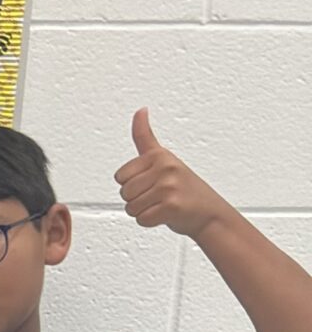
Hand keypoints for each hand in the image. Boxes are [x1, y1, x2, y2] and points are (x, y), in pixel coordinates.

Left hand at [117, 108, 230, 241]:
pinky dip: (151, 221)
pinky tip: (166, 214)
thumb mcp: (164, 158)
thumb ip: (145, 138)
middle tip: (159, 196)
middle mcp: (165, 167)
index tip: (151, 181)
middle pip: (124, 192)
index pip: (120, 176)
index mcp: (159, 155)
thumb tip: (140, 110)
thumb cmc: (185, 187)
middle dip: (137, 199)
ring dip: (144, 211)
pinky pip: (142, 219)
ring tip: (163, 204)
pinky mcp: (171, 205)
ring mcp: (169, 186)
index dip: (132, 184)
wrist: (211, 213)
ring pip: (131, 207)